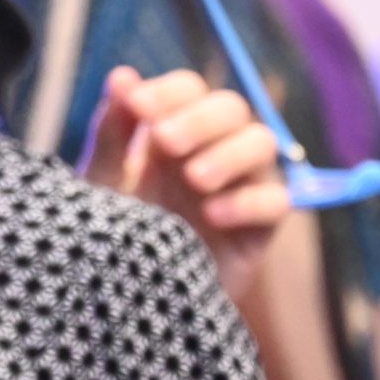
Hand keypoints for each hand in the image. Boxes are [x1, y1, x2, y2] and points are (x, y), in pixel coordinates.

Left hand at [81, 66, 290, 297]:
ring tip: (193, 179)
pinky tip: (213, 215)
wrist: (125, 304)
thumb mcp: (102, 183)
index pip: (191, 89)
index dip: (170, 91)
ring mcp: (239, 188)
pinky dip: (248, 201)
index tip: (137, 107)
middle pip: (232, 108)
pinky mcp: (258, 232)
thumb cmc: (112, 236)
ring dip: (229, 153)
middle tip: (163, 142)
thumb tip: (123, 75)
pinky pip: (277, 202)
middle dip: (200, 118)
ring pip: (263, 144)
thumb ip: (112, 132)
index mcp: (174, 133)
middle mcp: (212, 152)